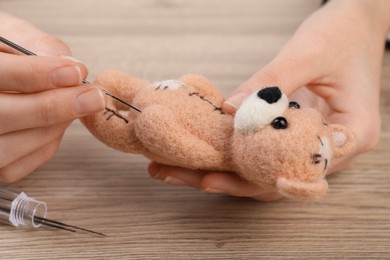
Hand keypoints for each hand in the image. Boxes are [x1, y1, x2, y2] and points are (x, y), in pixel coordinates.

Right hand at [0, 12, 105, 181]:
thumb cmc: (3, 52)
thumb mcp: (15, 35)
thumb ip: (40, 47)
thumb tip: (72, 69)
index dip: (37, 75)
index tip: (75, 72)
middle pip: (4, 116)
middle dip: (55, 106)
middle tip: (93, 97)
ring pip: (13, 145)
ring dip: (56, 126)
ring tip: (80, 105)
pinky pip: (20, 164)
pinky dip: (48, 143)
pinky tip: (59, 123)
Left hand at [148, 0, 389, 199]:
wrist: (357, 24)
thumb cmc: (344, 34)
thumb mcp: (308, 54)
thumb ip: (271, 83)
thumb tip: (230, 109)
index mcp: (352, 134)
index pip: (302, 171)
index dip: (259, 180)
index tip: (218, 178)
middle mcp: (333, 149)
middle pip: (278, 178)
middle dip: (229, 180)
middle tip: (183, 176)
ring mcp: (313, 143)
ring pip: (267, 170)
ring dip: (226, 170)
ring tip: (181, 169)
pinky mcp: (295, 134)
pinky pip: (264, 150)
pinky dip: (235, 152)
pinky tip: (204, 150)